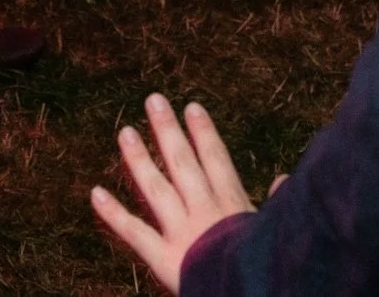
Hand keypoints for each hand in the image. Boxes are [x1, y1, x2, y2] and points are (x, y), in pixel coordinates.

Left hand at [90, 94, 257, 293]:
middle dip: (167, 131)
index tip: (191, 107)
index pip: (216, 160)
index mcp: (233, 205)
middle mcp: (205, 211)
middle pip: (183, 163)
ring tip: (124, 131)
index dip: (203, 133)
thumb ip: (275, 204)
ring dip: (139, 159)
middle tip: (153, 100)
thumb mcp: (273, 231)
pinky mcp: (163, 257)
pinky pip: (134, 232)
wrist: (250, 292)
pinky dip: (113, 213)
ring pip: (156, 188)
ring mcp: (182, 232)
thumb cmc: (263, 265)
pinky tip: (95, 193)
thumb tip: (283, 178)